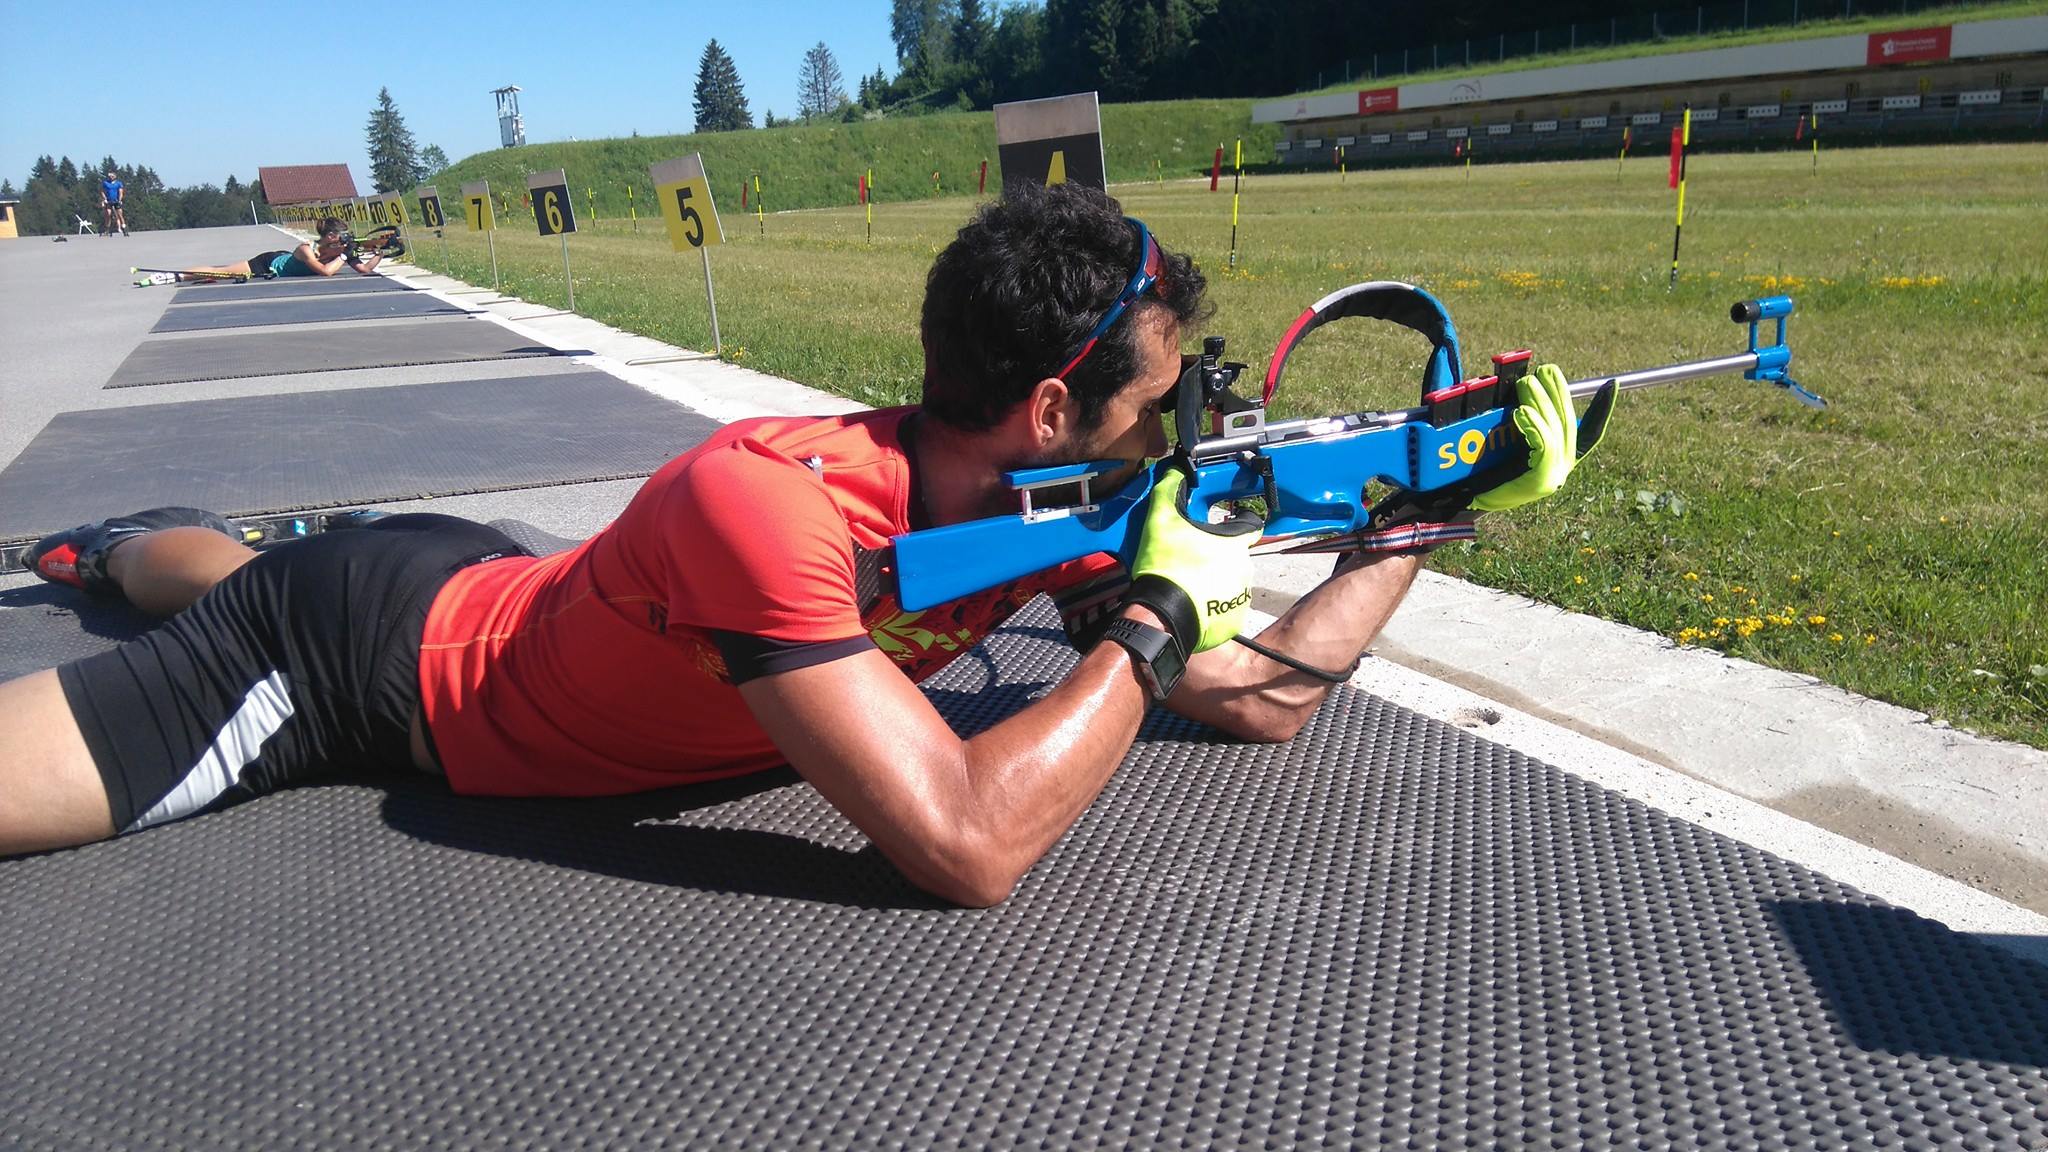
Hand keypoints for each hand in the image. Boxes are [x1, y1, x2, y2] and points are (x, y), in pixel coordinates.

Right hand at [1126, 463, 1260, 654]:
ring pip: (1231, 583)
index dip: (1240, 522)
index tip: (1227, 526)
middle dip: (1219, 557)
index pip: (1251, 525)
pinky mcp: (1235, 620)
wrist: (1161, 614)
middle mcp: (1245, 568)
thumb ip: (1169, 491)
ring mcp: (1242, 596)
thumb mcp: (1161, 522)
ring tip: (1191, 585)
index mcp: (1234, 543)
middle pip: (1236, 557)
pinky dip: (1215, 608)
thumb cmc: (1165, 568)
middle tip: (1193, 561)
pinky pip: (1227, 610)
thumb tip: (1175, 471)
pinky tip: (1195, 605)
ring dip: (1216, 583)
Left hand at [1470, 363, 1613, 511]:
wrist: (1471, 498)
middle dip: (1558, 391)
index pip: (1590, 432)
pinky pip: (1543, 444)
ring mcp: (1555, 474)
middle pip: (1567, 421)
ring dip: (1540, 402)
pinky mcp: (1541, 479)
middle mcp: (1563, 465)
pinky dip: (1534, 425)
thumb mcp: (1512, 440)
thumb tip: (1530, 384)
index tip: (1611, 384)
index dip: (1602, 410)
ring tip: (1527, 382)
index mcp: (1562, 456)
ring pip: (1554, 428)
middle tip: (1545, 369)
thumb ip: (1527, 420)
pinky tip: (1521, 411)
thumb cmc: (1488, 468)